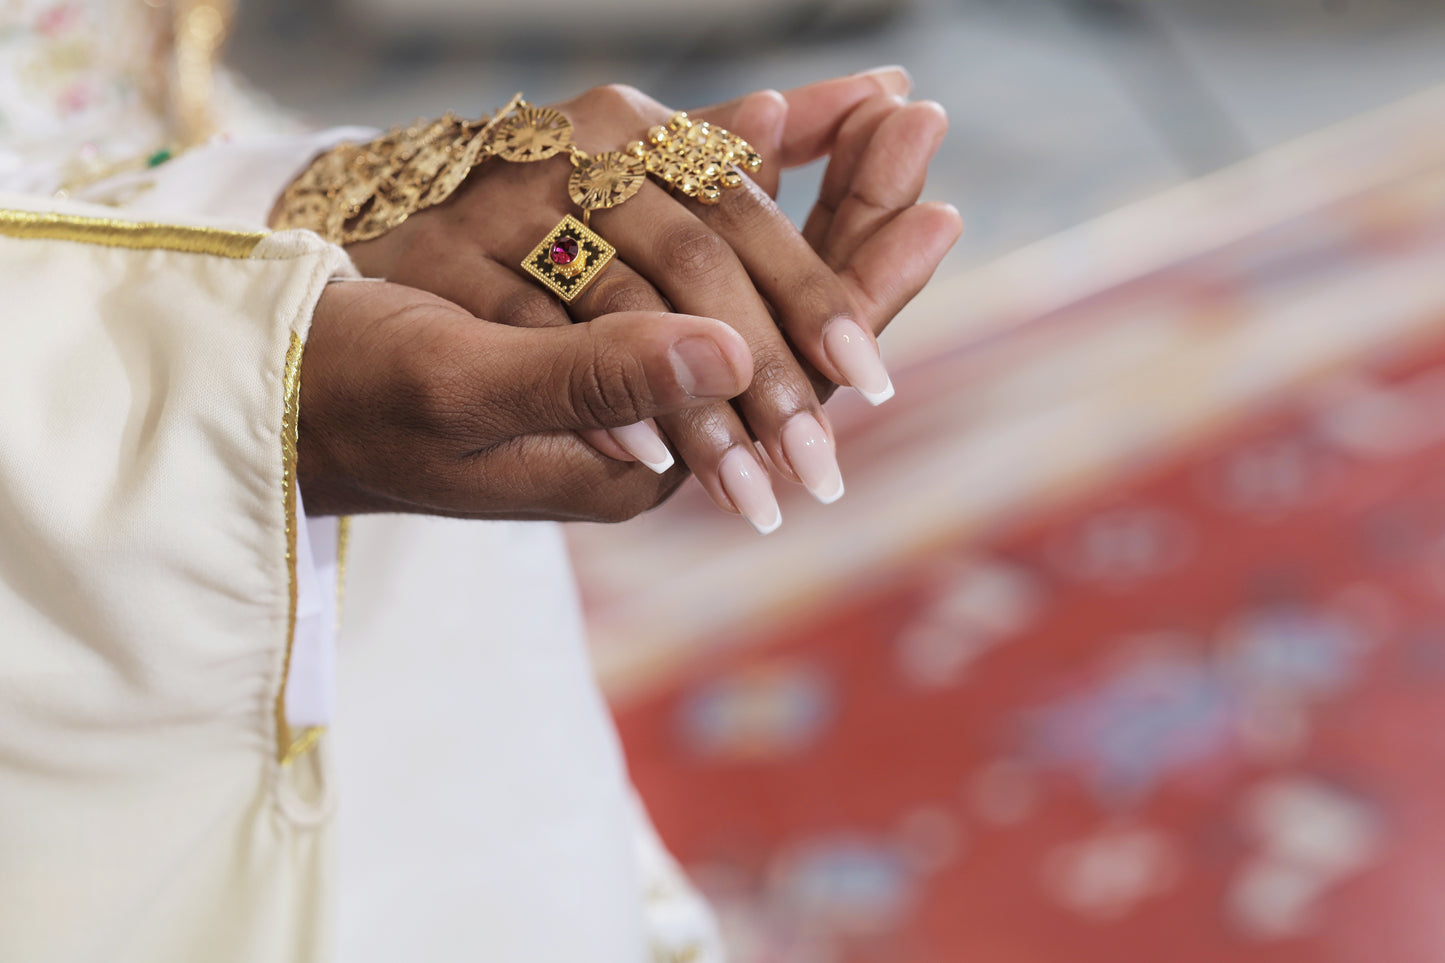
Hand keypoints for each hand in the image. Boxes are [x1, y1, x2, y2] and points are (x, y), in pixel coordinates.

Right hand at [342, 74, 929, 532]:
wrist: (272, 401)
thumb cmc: (343, 396)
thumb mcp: (459, 391)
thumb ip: (595, 382)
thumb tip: (723, 354)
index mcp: (639, 454)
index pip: (783, 360)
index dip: (854, 272)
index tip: (934, 192)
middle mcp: (647, 424)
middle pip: (781, 321)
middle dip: (855, 225)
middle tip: (924, 122)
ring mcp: (623, 382)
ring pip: (742, 292)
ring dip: (814, 207)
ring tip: (888, 118)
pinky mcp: (592, 336)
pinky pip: (684, 269)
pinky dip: (732, 203)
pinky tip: (766, 136)